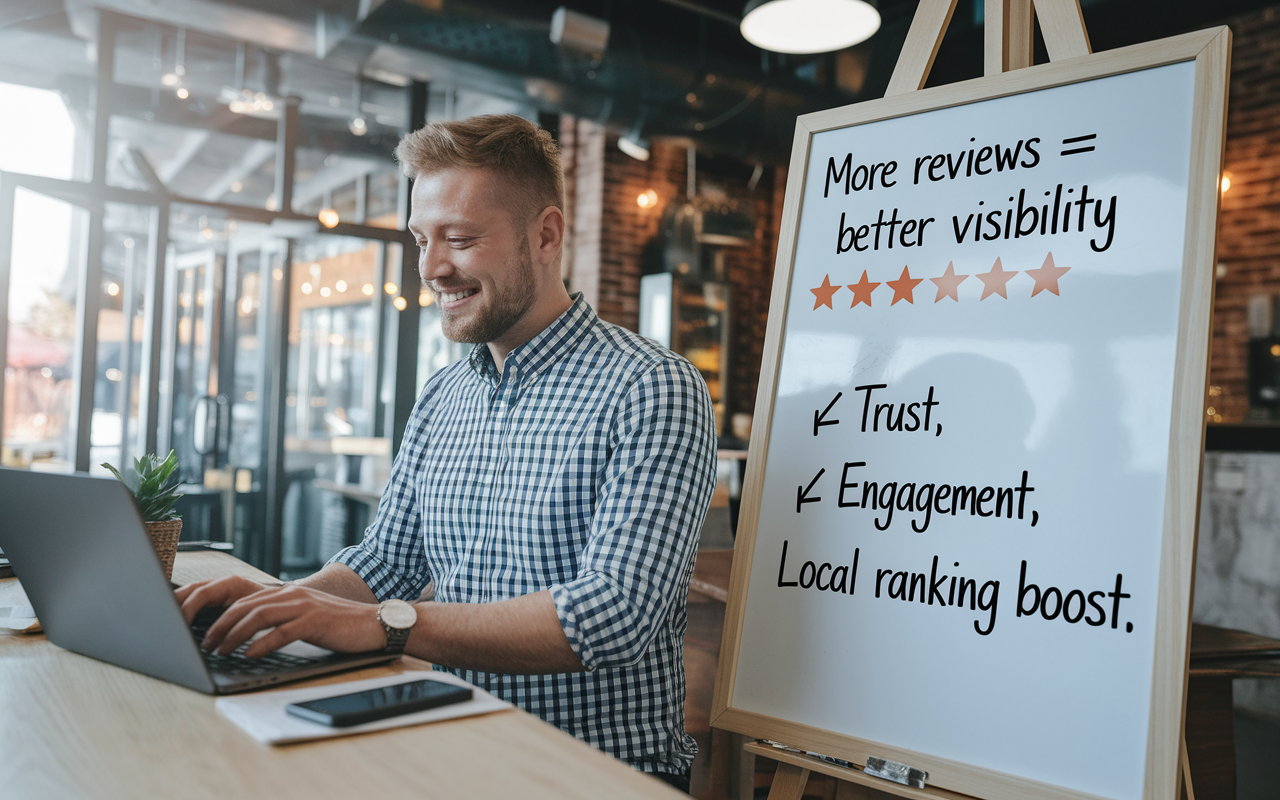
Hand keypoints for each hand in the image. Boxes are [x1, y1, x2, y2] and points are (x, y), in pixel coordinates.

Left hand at [178, 579, 389, 657]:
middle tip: (204, 644)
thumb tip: (250, 637)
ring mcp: (304, 607)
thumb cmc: (339, 625)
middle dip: (220, 626)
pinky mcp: (315, 621)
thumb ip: (281, 620)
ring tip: (220, 651)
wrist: (374, 623)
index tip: (205, 633)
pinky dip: (261, 644)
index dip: (221, 616)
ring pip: (258, 617)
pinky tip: (249, 655)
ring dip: (234, 635)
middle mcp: (293, 595)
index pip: (245, 601)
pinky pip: (281, 632)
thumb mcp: (305, 618)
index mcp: (288, 593)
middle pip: (246, 607)